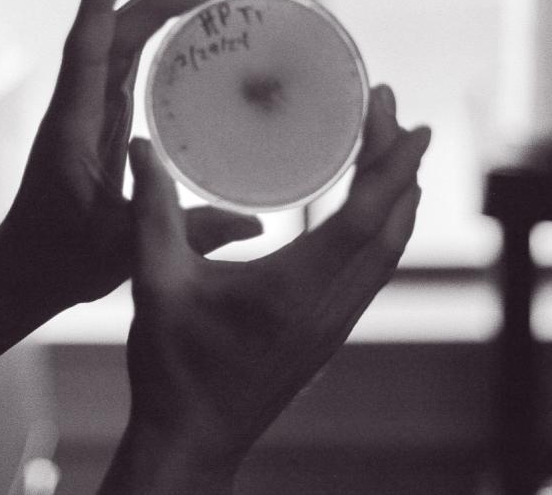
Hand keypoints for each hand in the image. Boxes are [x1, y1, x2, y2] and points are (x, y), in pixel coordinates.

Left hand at [0, 0, 262, 310]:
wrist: (23, 272)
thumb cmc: (63, 261)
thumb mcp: (126, 248)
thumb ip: (185, 234)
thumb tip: (255, 225)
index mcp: (74, 126)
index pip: (88, 47)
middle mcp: (77, 108)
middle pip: (112, 36)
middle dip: (156, 1)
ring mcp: (86, 113)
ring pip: (116, 46)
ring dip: (152, 13)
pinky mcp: (97, 124)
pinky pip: (120, 68)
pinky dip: (145, 41)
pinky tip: (171, 31)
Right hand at [104, 86, 430, 490]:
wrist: (192, 441)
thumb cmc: (172, 367)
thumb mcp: (154, 282)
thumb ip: (153, 211)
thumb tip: (143, 147)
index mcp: (293, 290)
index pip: (363, 217)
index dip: (392, 166)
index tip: (408, 122)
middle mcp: (327, 306)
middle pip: (387, 226)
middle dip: (398, 166)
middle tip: (392, 111)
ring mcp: (334, 323)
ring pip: (387, 252)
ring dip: (396, 197)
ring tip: (390, 149)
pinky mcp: (329, 333)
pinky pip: (373, 271)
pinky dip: (382, 228)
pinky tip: (368, 208)